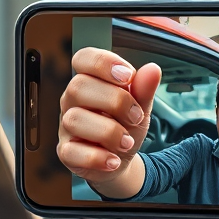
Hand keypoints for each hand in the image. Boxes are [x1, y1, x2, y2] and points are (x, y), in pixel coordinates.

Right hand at [57, 48, 160, 193]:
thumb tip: (152, 70)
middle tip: (136, 116)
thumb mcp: (140, 106)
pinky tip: (113, 160)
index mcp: (91, 81)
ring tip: (128, 142)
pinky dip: (97, 157)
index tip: (128, 76)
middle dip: (115, 101)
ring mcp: (66, 126)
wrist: (120, 159)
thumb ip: (144, 89)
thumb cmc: (126, 126)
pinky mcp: (66, 152)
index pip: (83, 58)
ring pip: (75, 119)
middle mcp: (73, 100)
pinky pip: (72, 152)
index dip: (103, 63)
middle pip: (78, 86)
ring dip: (109, 132)